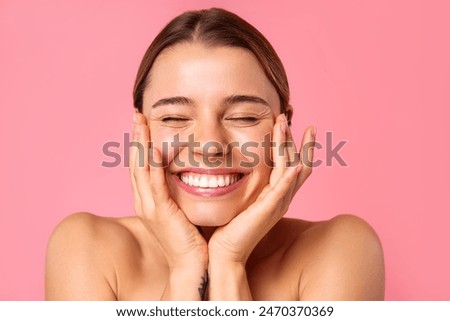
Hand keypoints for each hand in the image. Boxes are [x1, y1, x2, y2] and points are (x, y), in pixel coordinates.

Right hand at [130, 112, 207, 269]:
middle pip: (136, 163)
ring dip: (140, 144)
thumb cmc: (192, 238)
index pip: (142, 166)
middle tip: (138, 114)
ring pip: (141, 169)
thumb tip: (190, 172)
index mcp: (149, 200)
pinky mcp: (160, 213)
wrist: (193, 265)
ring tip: (141, 121)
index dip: (141, 143)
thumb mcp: (183, 209)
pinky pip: (155, 185)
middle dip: (137, 137)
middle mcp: (144, 201)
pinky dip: (153, 166)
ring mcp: (149, 207)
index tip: (143, 123)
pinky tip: (155, 149)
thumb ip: (181, 191)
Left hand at [208, 114, 315, 263]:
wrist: (224, 252)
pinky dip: (291, 177)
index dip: (291, 143)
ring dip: (289, 146)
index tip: (285, 122)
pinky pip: (283, 191)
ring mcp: (277, 204)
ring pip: (291, 170)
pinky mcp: (268, 211)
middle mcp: (281, 197)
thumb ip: (243, 182)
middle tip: (287, 115)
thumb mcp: (240, 198)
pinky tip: (295, 163)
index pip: (290, 164)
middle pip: (298, 163)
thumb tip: (233, 163)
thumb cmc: (229, 227)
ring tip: (284, 124)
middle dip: (294, 138)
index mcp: (275, 194)